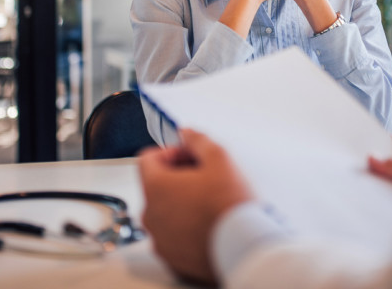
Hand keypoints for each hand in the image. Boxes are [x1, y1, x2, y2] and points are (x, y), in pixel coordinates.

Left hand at [138, 129, 253, 284]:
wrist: (243, 248)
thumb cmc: (229, 206)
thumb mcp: (219, 158)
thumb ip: (198, 140)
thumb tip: (186, 133)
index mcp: (156, 187)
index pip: (148, 158)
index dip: (171, 152)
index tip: (190, 156)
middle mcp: (150, 214)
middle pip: (156, 185)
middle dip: (178, 176)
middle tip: (206, 176)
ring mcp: (159, 239)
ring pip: (164, 211)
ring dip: (181, 202)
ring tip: (210, 202)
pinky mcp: (171, 258)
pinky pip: (172, 235)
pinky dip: (185, 227)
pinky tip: (208, 223)